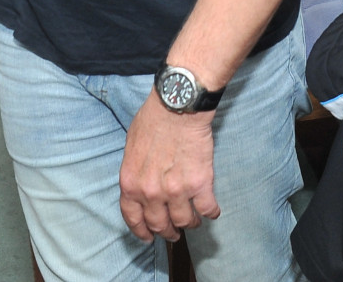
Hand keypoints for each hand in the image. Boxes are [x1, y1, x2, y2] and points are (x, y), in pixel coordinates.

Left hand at [119, 94, 217, 241]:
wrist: (178, 106)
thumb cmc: (153, 119)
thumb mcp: (131, 146)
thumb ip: (135, 171)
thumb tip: (140, 182)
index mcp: (130, 183)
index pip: (133, 218)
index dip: (141, 231)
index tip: (148, 237)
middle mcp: (151, 193)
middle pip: (159, 224)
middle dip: (167, 232)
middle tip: (174, 233)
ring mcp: (176, 191)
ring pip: (184, 221)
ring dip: (190, 224)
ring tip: (194, 221)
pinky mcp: (200, 185)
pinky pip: (207, 209)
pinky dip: (211, 213)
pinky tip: (212, 211)